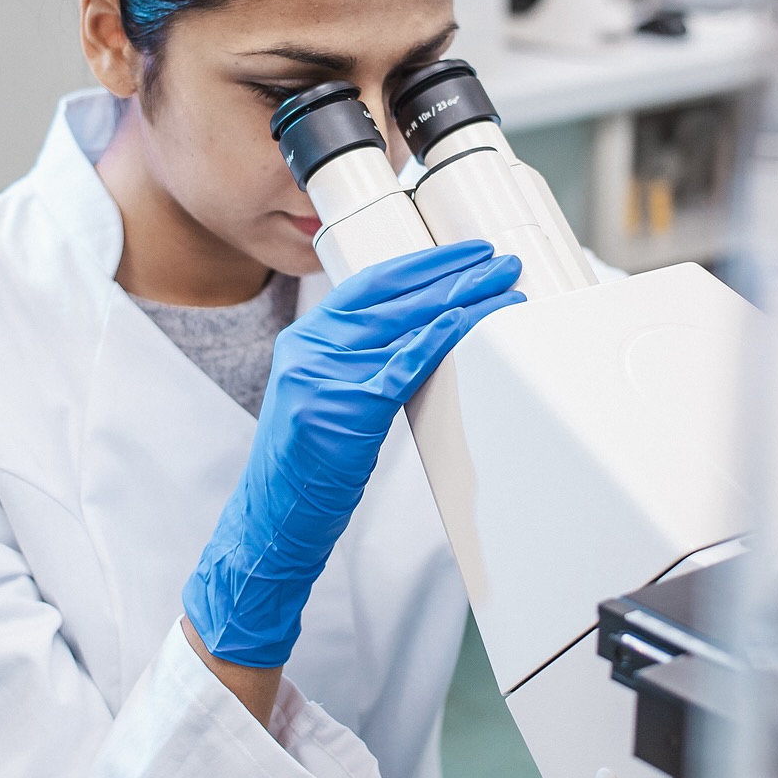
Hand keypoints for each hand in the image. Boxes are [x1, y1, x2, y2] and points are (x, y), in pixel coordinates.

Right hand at [184, 241, 523, 669]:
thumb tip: (420, 338)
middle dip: (453, 274)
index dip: (423, 265)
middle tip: (500, 260)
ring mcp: (324, 375)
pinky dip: (443, 338)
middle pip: (395, 297)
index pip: (371, 284)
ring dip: (463, 301)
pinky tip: (472, 322)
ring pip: (407, 323)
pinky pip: (405, 363)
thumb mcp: (324, 397)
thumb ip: (358, 362)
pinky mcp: (344, 407)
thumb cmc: (307, 469)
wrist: (272, 522)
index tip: (465, 255)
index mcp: (305, 339)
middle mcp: (311, 348)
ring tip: (505, 288)